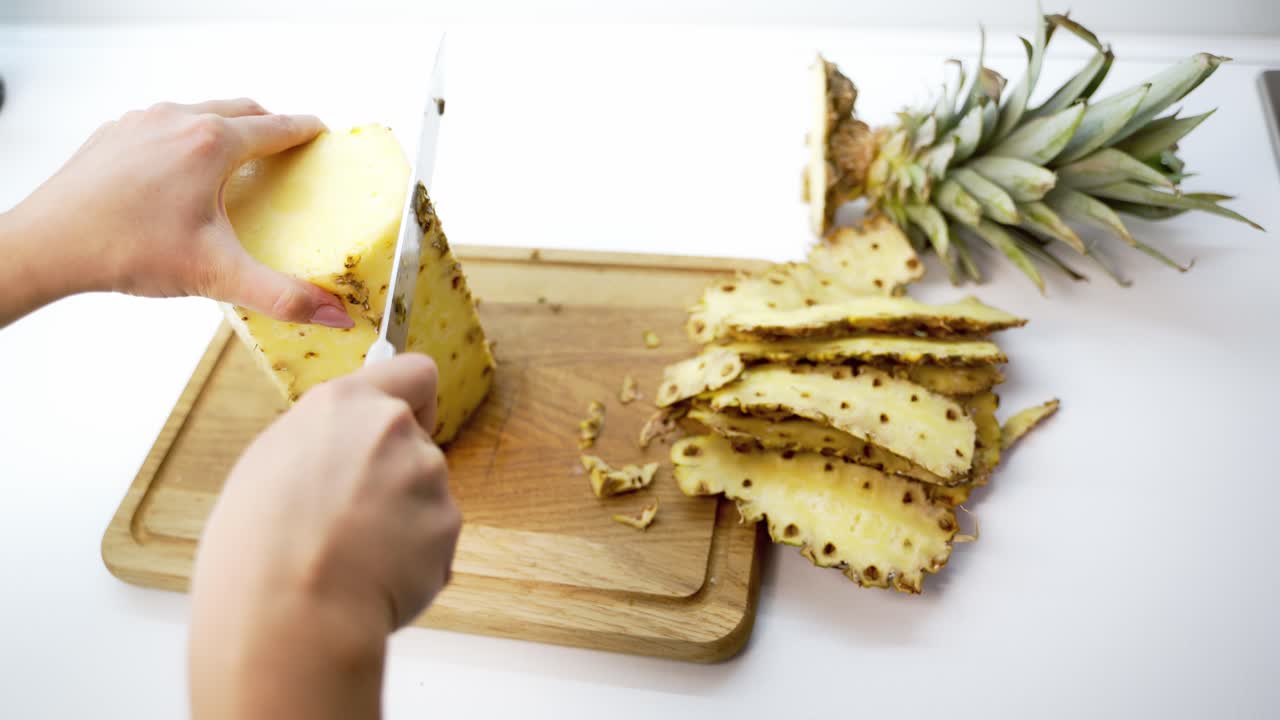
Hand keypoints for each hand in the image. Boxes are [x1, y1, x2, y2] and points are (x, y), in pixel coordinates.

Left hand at [0, 99, 352, 327]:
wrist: (47, 245)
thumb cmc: (127, 252)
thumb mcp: (217, 275)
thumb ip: (283, 296)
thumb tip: (335, 315)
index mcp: (213, 144)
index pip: (276, 127)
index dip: (305, 131)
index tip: (321, 134)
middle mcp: (178, 120)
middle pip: (240, 109)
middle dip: (269, 125)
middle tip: (287, 148)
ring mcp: (141, 122)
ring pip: (199, 112)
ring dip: (225, 128)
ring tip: (236, 161)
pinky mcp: (113, 134)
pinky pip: (162, 125)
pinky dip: (185, 139)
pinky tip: (181, 175)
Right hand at [188, 354, 459, 719]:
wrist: (290, 613)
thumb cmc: (258, 548)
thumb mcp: (269, 464)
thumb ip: (323, 441)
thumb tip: (339, 450)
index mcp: (344, 403)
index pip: (415, 372)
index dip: (414, 400)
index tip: (407, 419)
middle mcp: (394, 429)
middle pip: (417, 441)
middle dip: (396, 473)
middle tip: (351, 515)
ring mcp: (428, 477)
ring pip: (427, 493)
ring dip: (404, 518)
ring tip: (352, 554)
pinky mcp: (448, 526)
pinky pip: (435, 539)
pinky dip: (414, 558)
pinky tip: (371, 576)